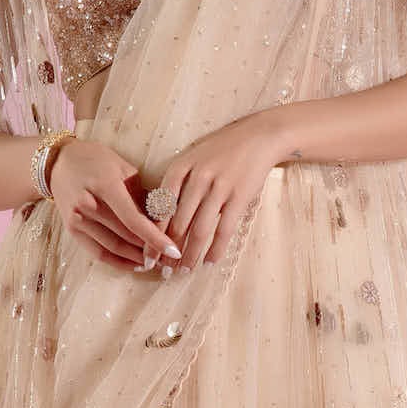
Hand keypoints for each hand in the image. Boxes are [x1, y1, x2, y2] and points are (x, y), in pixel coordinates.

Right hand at [48, 135, 183, 271]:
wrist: (58, 163)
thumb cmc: (96, 161)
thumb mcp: (123, 168)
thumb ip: (142, 194)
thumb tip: (164, 219)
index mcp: (104, 184)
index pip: (133, 219)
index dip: (155, 237)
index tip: (173, 250)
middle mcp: (88, 204)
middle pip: (124, 236)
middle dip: (150, 249)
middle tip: (170, 258)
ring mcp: (77, 219)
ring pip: (113, 247)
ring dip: (136, 258)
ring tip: (157, 263)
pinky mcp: (72, 230)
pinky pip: (98, 253)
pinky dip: (118, 262)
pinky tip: (135, 265)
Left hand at [148, 114, 282, 269]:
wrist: (259, 136)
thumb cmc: (221, 149)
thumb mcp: (192, 157)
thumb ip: (177, 183)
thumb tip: (159, 218)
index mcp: (180, 167)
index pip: (160, 208)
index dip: (151, 235)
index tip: (147, 255)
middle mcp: (197, 177)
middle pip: (178, 223)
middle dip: (168, 251)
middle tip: (163, 271)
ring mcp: (219, 187)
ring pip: (199, 230)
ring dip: (190, 255)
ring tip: (184, 271)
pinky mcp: (240, 197)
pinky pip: (224, 230)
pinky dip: (216, 249)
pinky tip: (209, 262)